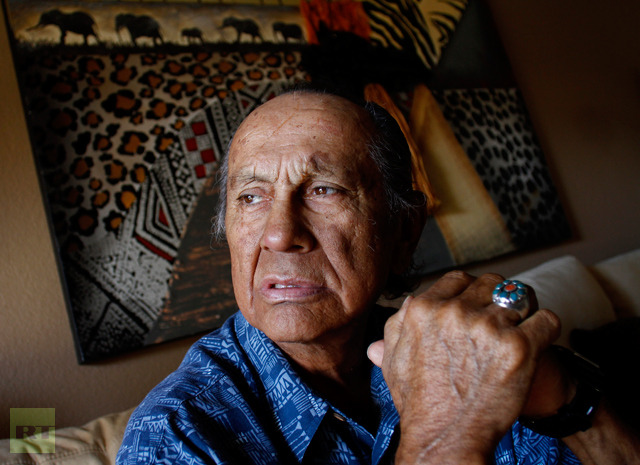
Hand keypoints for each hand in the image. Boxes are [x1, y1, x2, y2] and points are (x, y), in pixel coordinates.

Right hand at [367, 271, 560, 463]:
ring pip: (520, 297)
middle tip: (503, 321)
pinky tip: (538, 343)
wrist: (447, 440)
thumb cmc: (421, 405)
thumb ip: (395, 332)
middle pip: (491, 283)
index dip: (472, 292)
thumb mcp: (394, 364)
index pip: (459, 279)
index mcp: (424, 310)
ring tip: (522, 332)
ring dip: (523, 313)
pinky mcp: (518, 346)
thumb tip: (398, 316)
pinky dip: (546, 329)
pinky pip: (547, 319)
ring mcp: (488, 327)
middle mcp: (455, 312)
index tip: (479, 307)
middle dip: (498, 299)